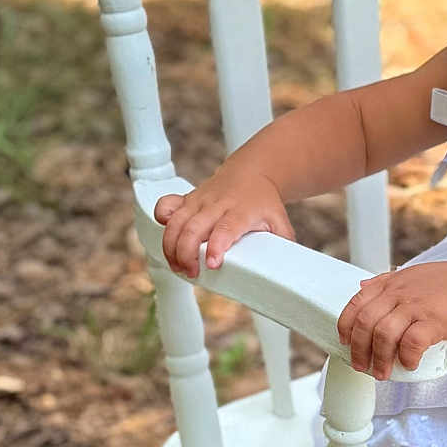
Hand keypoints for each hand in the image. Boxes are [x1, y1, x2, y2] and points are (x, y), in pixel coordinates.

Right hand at [153, 165, 293, 278]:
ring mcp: (199, 201)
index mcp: (241, 210)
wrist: (252, 173)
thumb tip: (285, 269)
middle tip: (191, 273)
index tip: (212, 264)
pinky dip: (160, 220)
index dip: (217, 247)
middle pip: (194, 228)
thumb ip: (283, 245)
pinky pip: (166, 206)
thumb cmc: (264, 202)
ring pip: (176, 222)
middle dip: (187, 253)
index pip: (226, 228)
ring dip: (171, 247)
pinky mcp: (187, 200)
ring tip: (179, 267)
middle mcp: (217, 204)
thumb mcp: (280, 222)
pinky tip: (166, 239)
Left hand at [337, 261, 446, 379]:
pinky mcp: (434, 321)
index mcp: (389, 285)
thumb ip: (385, 281)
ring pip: (384, 334)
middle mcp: (398, 294)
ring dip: (380, 359)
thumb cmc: (445, 285)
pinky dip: (406, 357)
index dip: (346, 327)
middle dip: (359, 350)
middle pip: (366, 324)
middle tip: (362, 366)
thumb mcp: (410, 275)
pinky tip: (409, 364)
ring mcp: (416, 307)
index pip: (356, 304)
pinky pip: (412, 342)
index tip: (345, 343)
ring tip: (383, 373)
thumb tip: (362, 287)